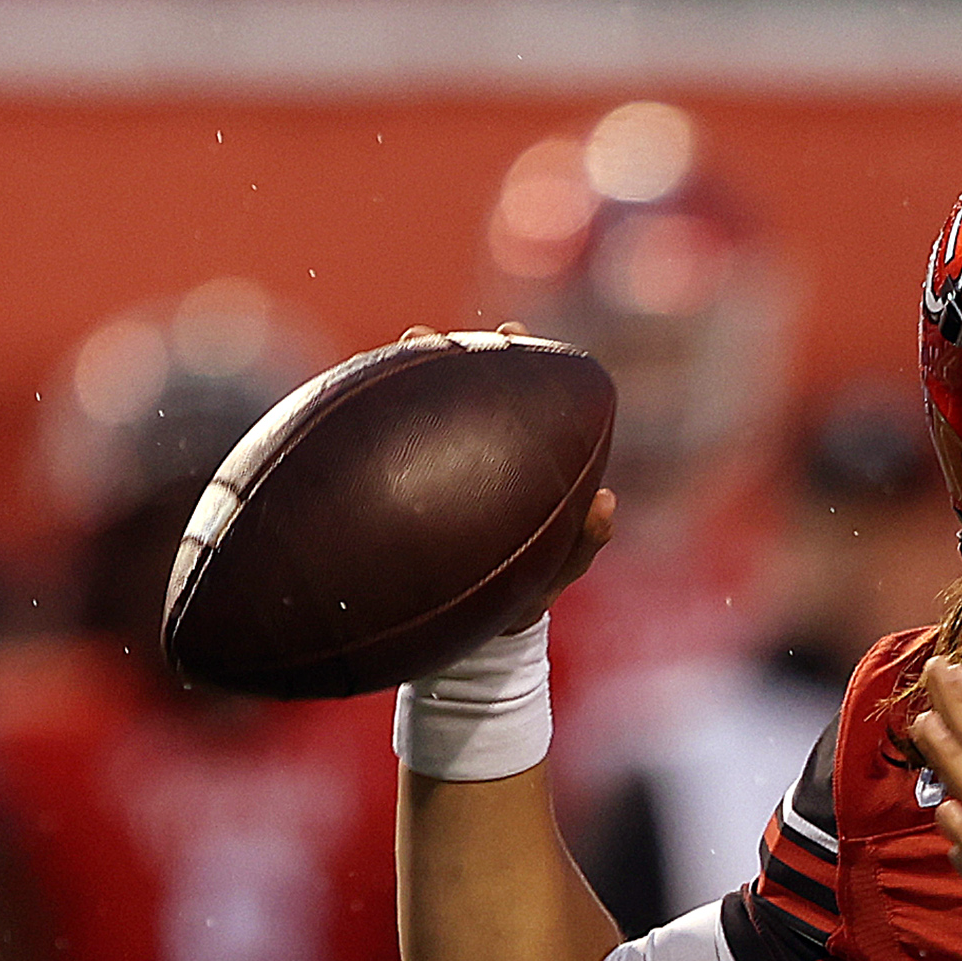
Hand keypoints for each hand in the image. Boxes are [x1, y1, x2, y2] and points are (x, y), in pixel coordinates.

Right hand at [399, 323, 612, 632]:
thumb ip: (583, 542)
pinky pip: (384, 451)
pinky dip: (373, 425)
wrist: (472, 628)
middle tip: (428, 335)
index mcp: (523, 462)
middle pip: (465, 392)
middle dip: (450, 355)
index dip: (516, 359)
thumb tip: (607, 501)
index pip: (520, 399)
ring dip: (408, 376)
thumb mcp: (555, 572)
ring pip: (420, 413)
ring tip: (398, 348)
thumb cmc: (524, 595)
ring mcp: (434, 471)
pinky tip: (354, 400)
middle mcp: (478, 457)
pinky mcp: (399, 494)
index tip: (509, 332)